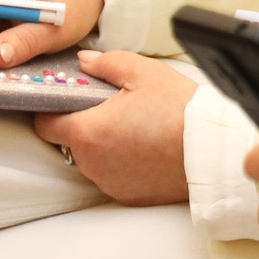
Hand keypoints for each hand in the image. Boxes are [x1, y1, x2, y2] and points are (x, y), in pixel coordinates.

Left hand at [33, 51, 196, 203]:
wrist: (213, 152)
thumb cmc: (180, 112)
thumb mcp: (144, 73)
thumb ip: (106, 63)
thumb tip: (85, 62)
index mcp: (88, 132)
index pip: (45, 124)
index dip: (51, 108)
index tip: (66, 98)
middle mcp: (92, 163)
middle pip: (69, 141)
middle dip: (84, 123)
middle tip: (111, 107)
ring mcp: (109, 183)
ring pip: (92, 159)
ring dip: (103, 144)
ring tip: (134, 127)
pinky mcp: (127, 195)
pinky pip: (112, 175)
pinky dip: (121, 162)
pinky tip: (145, 147)